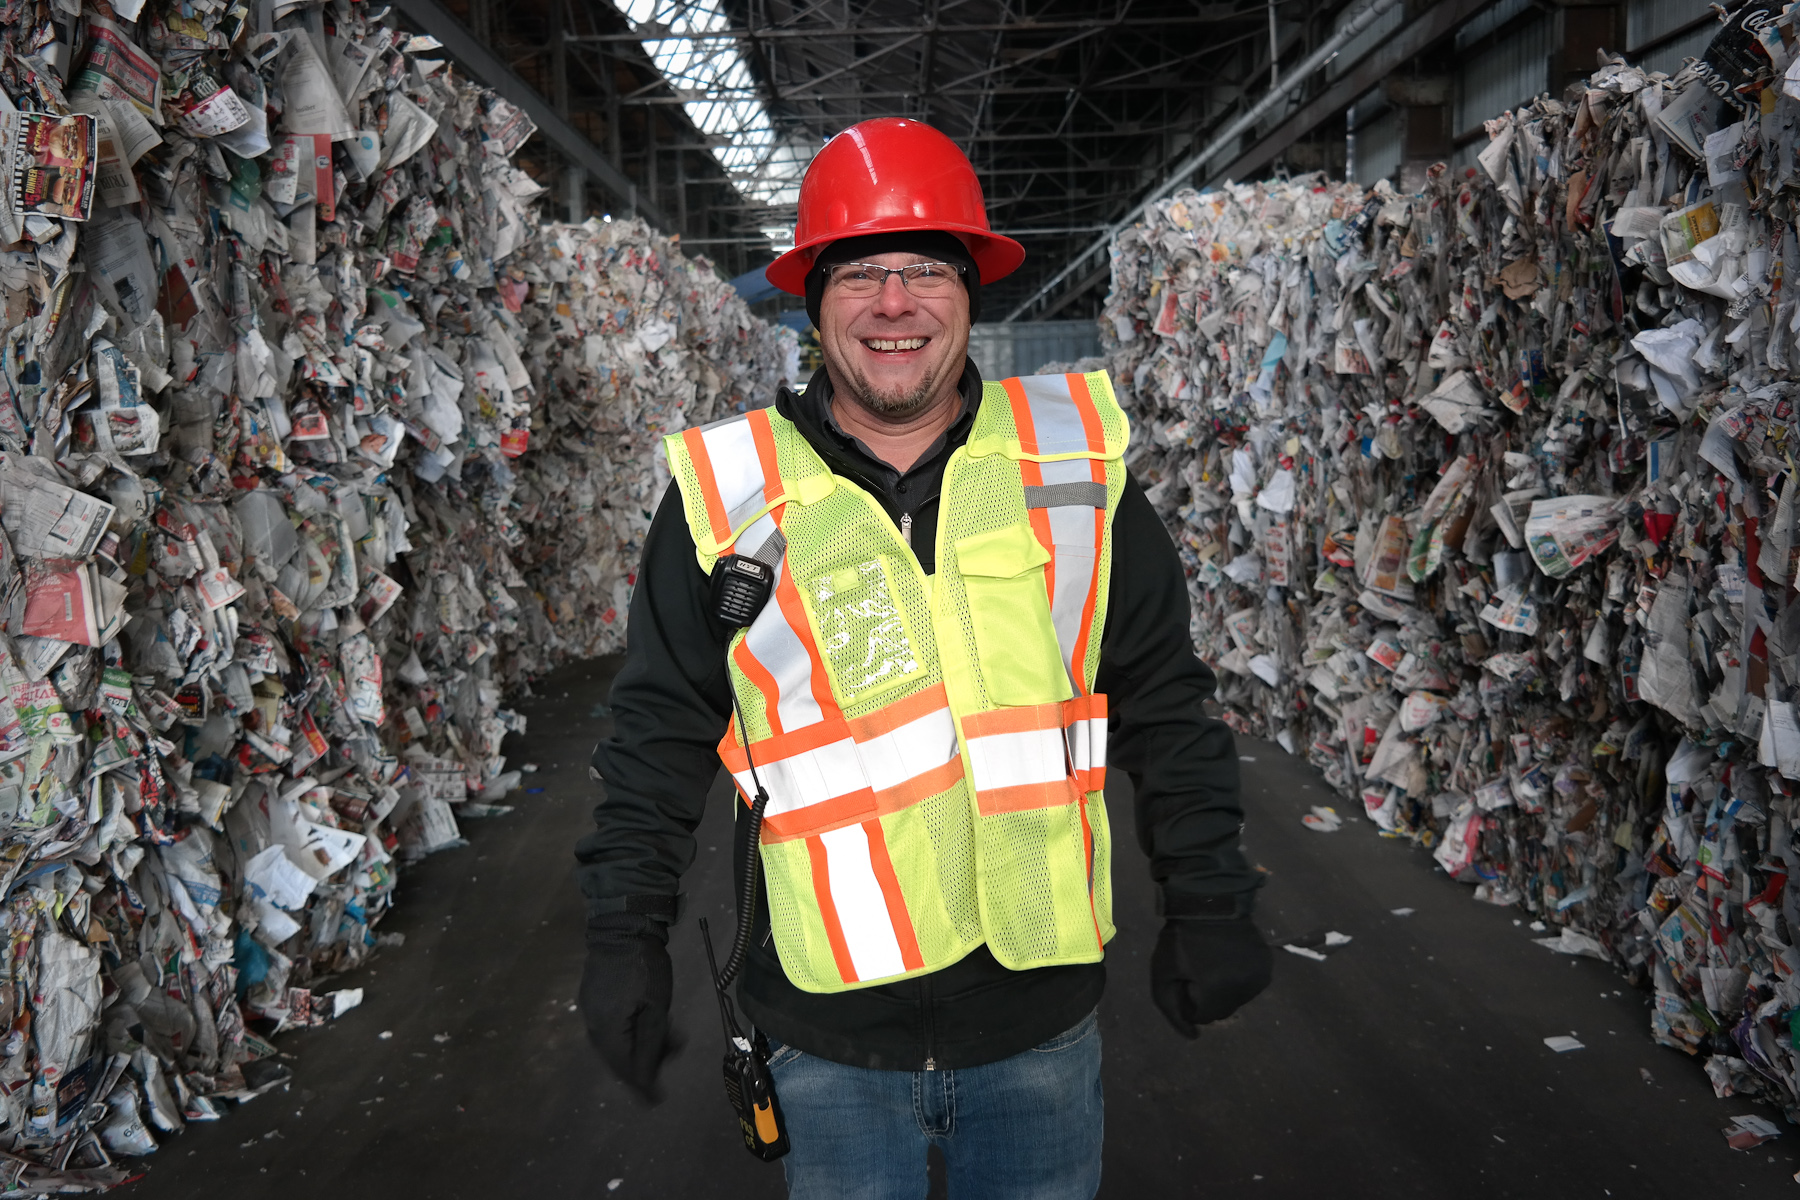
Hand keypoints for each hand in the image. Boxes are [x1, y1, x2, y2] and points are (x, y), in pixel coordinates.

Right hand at [580, 915, 678, 1101]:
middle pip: (619, 1057)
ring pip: (617, 1040)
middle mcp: (593, 1025)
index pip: (624, 1069)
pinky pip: (613, 1024)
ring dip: (643, 1042)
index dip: (642, 1086)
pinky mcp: (595, 996)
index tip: (656, 1100)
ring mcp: (592, 1010)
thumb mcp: (656, 1008)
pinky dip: (633, 1028)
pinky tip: (652, 1018)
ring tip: (670, 1034)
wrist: (623, 924)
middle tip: (673, 1053)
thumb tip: (645, 1079)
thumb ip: (650, 1045)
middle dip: (647, 1061)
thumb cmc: (644, 967)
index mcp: (606, 1032)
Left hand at [1150, 917, 1272, 1038]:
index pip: (1202, 1016)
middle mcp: (1245, 988)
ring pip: (1236, 999)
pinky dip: (1237, 978)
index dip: (1188, 998)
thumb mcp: (1163, 973)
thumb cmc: (1181, 937)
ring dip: (1223, 989)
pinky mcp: (1267, 966)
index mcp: (1218, 991)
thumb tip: (1193, 1037)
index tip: (1185, 977)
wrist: (1209, 901)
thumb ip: (1171, 1010)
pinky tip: (1228, 958)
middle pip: (1221, 1010)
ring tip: (1212, 962)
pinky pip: (1249, 985)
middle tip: (1197, 970)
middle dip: (1207, 997)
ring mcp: (1259, 977)